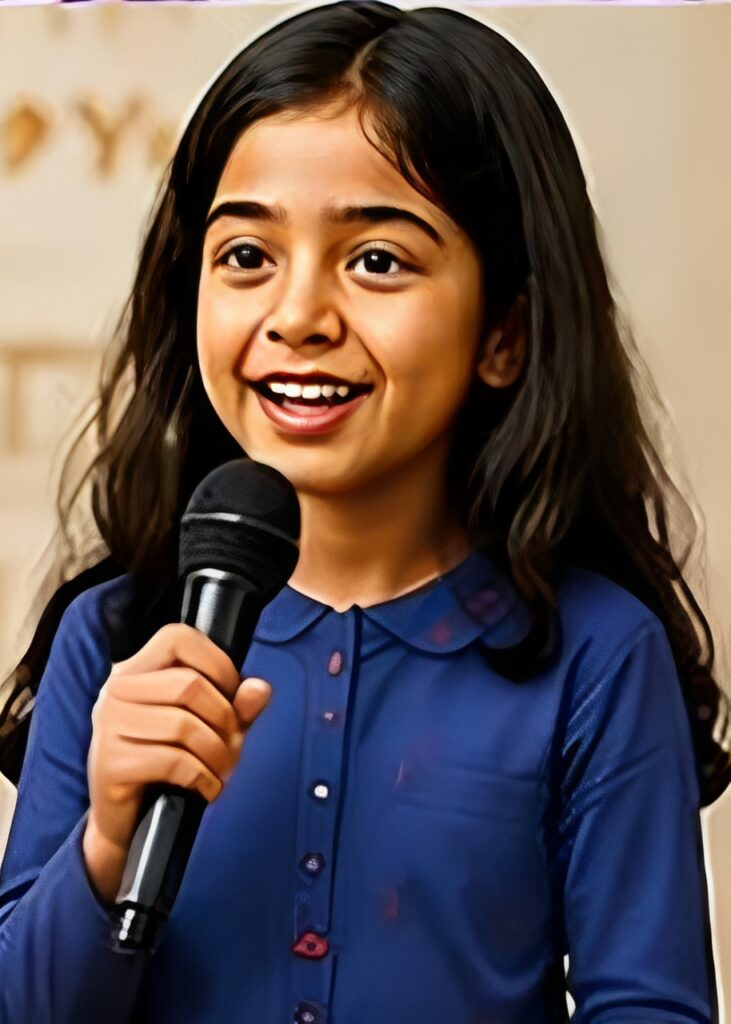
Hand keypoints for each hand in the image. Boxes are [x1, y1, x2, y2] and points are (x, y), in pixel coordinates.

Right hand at [82, 623, 270, 900]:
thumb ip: (236, 706)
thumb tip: (260, 688)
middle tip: (230, 744)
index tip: (231, 694)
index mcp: (137, 671)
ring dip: (216, 753)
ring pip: (184, 724)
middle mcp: (117, 691)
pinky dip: (202, 777)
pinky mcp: (112, 763)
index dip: (216, 662)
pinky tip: (205, 786)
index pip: (178, 638)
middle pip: (189, 684)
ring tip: (220, 769)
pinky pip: (173, 761)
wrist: (126, 821)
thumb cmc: (165, 766)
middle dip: (225, 719)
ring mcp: (109, 726)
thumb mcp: (208, 728)